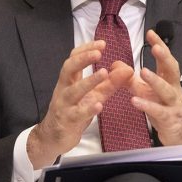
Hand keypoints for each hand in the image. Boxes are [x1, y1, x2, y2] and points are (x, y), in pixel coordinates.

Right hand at [27, 40, 132, 168]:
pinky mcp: (67, 121)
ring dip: (88, 81)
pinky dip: (87, 109)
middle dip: (83, 59)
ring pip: (73, 91)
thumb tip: (128, 68)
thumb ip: (110, 82)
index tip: (102, 43)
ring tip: (103, 73)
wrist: (54, 137)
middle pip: (68, 69)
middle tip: (98, 53)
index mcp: (69, 80)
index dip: (86, 49)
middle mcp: (64, 89)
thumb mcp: (94, 94)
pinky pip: (77, 114)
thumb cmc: (74, 111)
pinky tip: (99, 105)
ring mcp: (64, 105)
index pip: (73, 58)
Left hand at [108, 29, 181, 145]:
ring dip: (155, 80)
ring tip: (142, 72)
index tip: (150, 32)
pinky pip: (158, 111)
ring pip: (166, 90)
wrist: (181, 135)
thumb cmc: (164, 109)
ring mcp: (173, 104)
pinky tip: (134, 100)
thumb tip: (115, 65)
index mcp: (169, 80)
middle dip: (164, 58)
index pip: (165, 59)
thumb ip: (131, 79)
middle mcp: (174, 89)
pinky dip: (147, 105)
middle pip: (172, 70)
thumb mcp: (147, 92)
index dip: (160, 46)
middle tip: (155, 47)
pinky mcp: (169, 120)